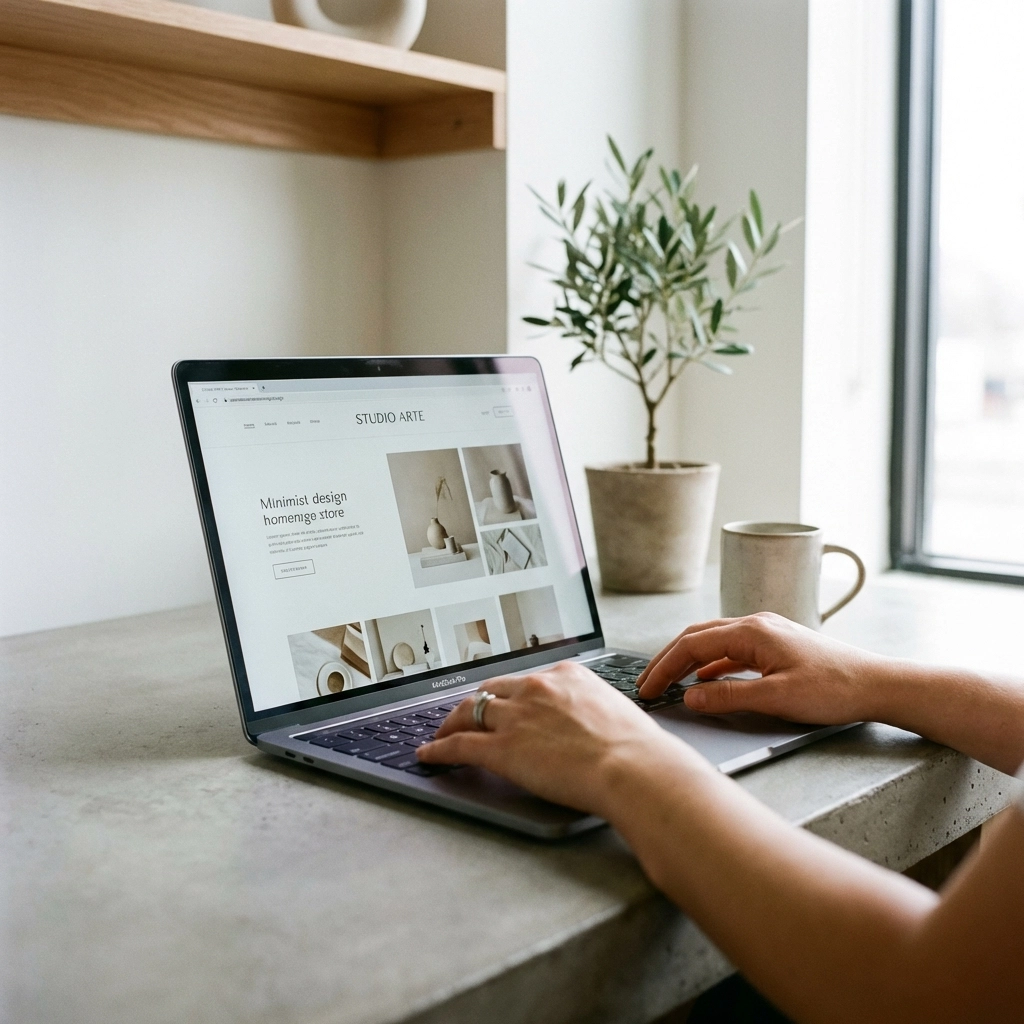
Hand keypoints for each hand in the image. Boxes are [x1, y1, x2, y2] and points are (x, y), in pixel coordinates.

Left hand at [417, 661, 693, 816]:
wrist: (633, 767)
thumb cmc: (637, 749)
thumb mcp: (615, 712)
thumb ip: (593, 710)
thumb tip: (594, 725)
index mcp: (567, 675)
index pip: (526, 680)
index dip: (509, 693)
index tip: (505, 701)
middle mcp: (536, 688)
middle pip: (491, 690)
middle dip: (476, 703)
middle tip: (466, 715)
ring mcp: (516, 717)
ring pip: (469, 712)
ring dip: (451, 723)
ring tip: (442, 733)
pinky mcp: (501, 748)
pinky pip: (460, 745)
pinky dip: (439, 749)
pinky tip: (430, 754)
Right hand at [637, 612, 887, 724]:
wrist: (878, 684)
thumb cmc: (835, 689)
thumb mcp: (777, 698)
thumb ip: (729, 697)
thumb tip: (690, 696)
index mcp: (752, 631)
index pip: (692, 645)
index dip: (664, 667)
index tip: (646, 689)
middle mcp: (756, 624)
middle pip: (697, 637)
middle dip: (668, 660)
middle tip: (647, 684)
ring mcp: (767, 633)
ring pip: (713, 642)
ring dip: (687, 661)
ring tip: (668, 683)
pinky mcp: (777, 646)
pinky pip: (731, 650)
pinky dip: (710, 664)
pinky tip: (706, 681)